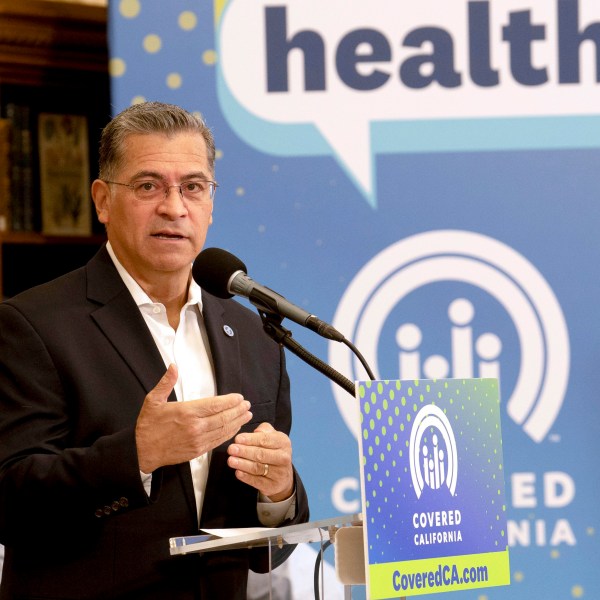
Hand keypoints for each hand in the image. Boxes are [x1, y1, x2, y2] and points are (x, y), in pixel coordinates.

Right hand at [135, 364, 252, 472]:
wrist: (142, 451)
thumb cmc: (148, 426)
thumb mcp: (153, 400)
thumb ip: (166, 383)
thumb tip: (173, 366)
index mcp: (186, 412)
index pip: (214, 405)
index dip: (230, 401)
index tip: (239, 397)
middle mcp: (195, 427)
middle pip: (223, 417)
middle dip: (238, 410)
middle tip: (247, 405)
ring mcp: (197, 440)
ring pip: (223, 430)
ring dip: (237, 422)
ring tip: (246, 415)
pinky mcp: (198, 451)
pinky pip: (218, 441)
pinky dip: (228, 434)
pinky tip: (234, 428)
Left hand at [226, 422, 293, 501]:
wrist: (283, 475)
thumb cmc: (272, 451)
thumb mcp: (272, 437)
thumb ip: (263, 431)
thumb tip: (253, 432)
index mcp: (283, 442)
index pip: (265, 439)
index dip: (250, 439)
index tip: (237, 439)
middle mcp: (283, 457)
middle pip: (261, 454)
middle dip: (244, 451)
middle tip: (231, 449)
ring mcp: (279, 473)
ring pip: (258, 468)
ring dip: (243, 464)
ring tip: (231, 461)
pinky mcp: (273, 486)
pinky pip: (257, 481)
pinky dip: (246, 477)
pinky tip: (238, 472)